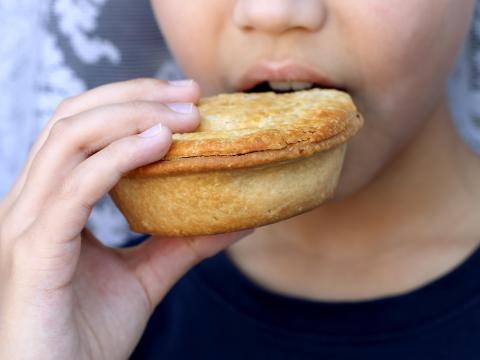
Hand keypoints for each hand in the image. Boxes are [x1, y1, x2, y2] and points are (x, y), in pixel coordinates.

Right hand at [0, 79, 252, 359]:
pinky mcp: (34, 252)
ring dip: (131, 117)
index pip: (82, 129)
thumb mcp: (146, 277)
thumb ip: (183, 242)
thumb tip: (237, 216)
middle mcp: (30, 204)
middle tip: (191, 93)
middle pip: (74, 119)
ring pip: (70, 140)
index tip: (185, 98)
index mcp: (51, 203)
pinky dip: (118, 158)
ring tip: (184, 117)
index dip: (131, 102)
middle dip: (134, 96)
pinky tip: (160, 145)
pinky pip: (75, 188)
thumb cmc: (89, 337)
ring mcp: (26, 224)